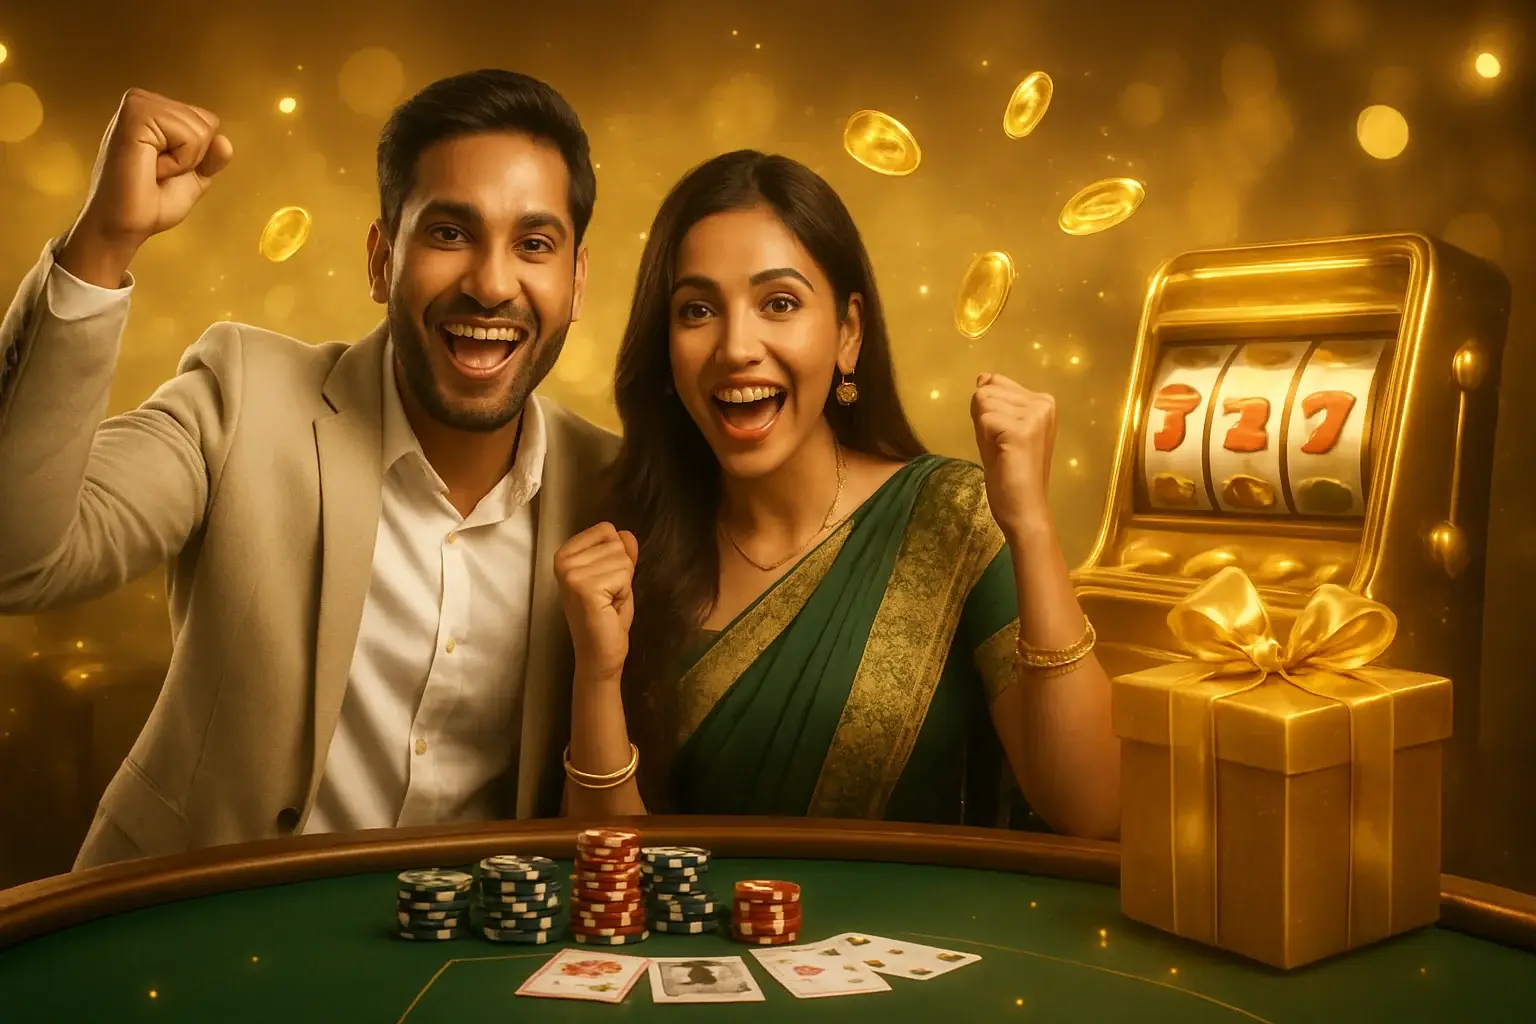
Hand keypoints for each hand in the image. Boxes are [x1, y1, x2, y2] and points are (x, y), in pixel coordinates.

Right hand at [60, 88, 233, 286]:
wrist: (124, 225)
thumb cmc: (151, 202)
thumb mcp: (193, 176)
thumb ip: (211, 157)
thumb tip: (224, 141)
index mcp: (155, 111)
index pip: (208, 122)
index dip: (197, 155)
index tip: (166, 169)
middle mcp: (144, 101)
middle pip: (207, 122)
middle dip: (192, 157)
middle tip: (157, 172)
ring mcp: (138, 104)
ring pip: (201, 129)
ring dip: (183, 161)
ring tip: (151, 170)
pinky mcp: (136, 115)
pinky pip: (188, 136)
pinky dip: (178, 161)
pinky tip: (150, 167)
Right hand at [554, 523, 639, 682]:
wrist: (600, 653)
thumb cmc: (607, 617)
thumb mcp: (616, 577)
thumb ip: (620, 553)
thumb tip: (626, 534)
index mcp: (565, 554)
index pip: (606, 529)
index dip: (616, 557)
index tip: (605, 582)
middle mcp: (563, 560)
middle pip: (616, 543)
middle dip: (621, 572)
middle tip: (607, 596)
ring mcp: (571, 572)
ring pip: (622, 558)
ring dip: (623, 583)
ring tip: (608, 602)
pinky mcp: (584, 586)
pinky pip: (623, 574)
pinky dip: (624, 592)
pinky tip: (608, 607)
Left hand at [971, 372, 1056, 538]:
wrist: (1024, 508)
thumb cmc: (1010, 473)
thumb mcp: (997, 429)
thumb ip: (992, 403)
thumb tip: (983, 376)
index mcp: (1042, 401)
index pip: (995, 383)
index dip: (988, 411)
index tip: (1003, 436)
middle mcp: (1043, 403)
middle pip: (986, 390)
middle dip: (984, 419)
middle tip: (1001, 446)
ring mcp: (1035, 415)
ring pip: (982, 401)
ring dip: (984, 430)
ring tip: (1002, 450)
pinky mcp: (1022, 430)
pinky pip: (983, 419)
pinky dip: (984, 438)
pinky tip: (1002, 454)